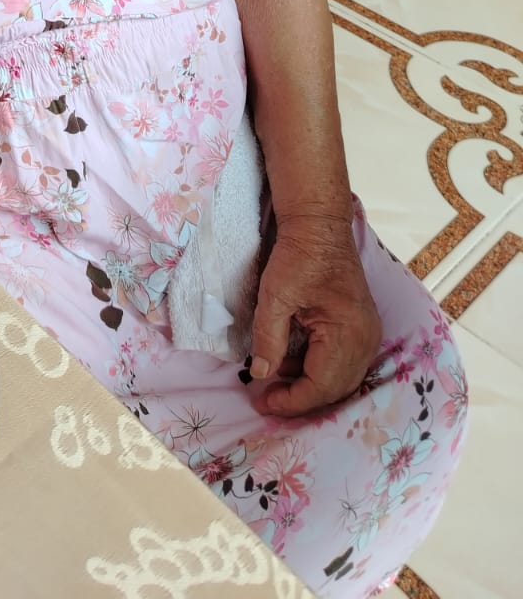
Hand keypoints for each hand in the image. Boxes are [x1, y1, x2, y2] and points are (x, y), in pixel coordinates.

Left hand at [249, 216, 381, 416]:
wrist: (319, 224)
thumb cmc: (298, 255)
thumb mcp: (275, 295)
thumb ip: (268, 338)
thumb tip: (261, 375)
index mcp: (348, 334)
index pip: (322, 386)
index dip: (292, 401)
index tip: (262, 403)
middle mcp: (366, 340)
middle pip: (335, 389)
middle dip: (300, 398)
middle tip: (266, 399)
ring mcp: (366, 334)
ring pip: (340, 378)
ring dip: (308, 384)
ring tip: (273, 378)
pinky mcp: (359, 327)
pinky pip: (342, 362)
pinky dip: (317, 368)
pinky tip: (290, 361)